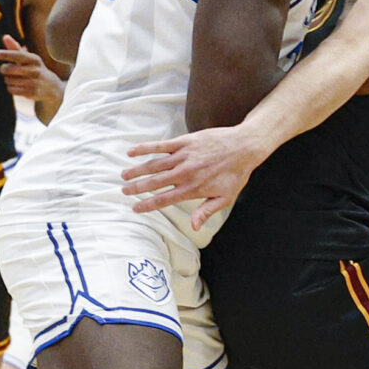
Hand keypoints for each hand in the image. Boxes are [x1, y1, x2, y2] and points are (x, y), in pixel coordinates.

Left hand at [0, 35, 51, 99]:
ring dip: (8, 80)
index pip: (17, 55)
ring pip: (8, 80)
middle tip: (6, 69)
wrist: (51, 86)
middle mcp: (35, 70)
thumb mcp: (28, 58)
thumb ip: (15, 48)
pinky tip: (18, 87)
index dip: (4, 54)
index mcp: (34, 59)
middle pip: (8, 69)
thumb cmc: (34, 69)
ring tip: (16, 79)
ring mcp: (34, 82)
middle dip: (4, 69)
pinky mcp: (32, 93)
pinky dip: (11, 88)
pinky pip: (12, 90)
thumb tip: (5, 36)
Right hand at [123, 125, 270, 228]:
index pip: (164, 199)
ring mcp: (183, 156)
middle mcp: (185, 173)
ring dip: (137, 170)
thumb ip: (206, 211)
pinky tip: (131, 151)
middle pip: (154, 182)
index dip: (148, 204)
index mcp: (192, 189)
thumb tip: (194, 226)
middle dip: (136, 188)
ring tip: (124, 175)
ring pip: (154, 165)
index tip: (135, 208)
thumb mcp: (225, 198)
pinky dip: (144, 148)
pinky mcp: (184, 142)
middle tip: (123, 191)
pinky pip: (160, 146)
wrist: (244, 147)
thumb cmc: (236, 174)